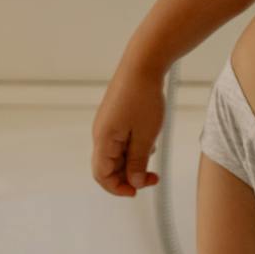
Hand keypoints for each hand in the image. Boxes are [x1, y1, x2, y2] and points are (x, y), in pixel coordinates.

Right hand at [91, 65, 164, 195]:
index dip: (118, 188)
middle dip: (130, 175)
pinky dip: (135, 145)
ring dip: (135, 159)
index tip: (138, 190)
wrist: (143, 63)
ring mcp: (108, 123)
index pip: (101, 175)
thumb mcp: (145, 135)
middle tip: (153, 176)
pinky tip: (150, 136)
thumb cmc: (143, 97)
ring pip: (118, 153)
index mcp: (103, 139)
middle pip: (109, 166)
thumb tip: (132, 182)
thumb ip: (137, 161)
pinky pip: (122, 140)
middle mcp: (101, 133)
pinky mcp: (116, 116)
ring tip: (153, 147)